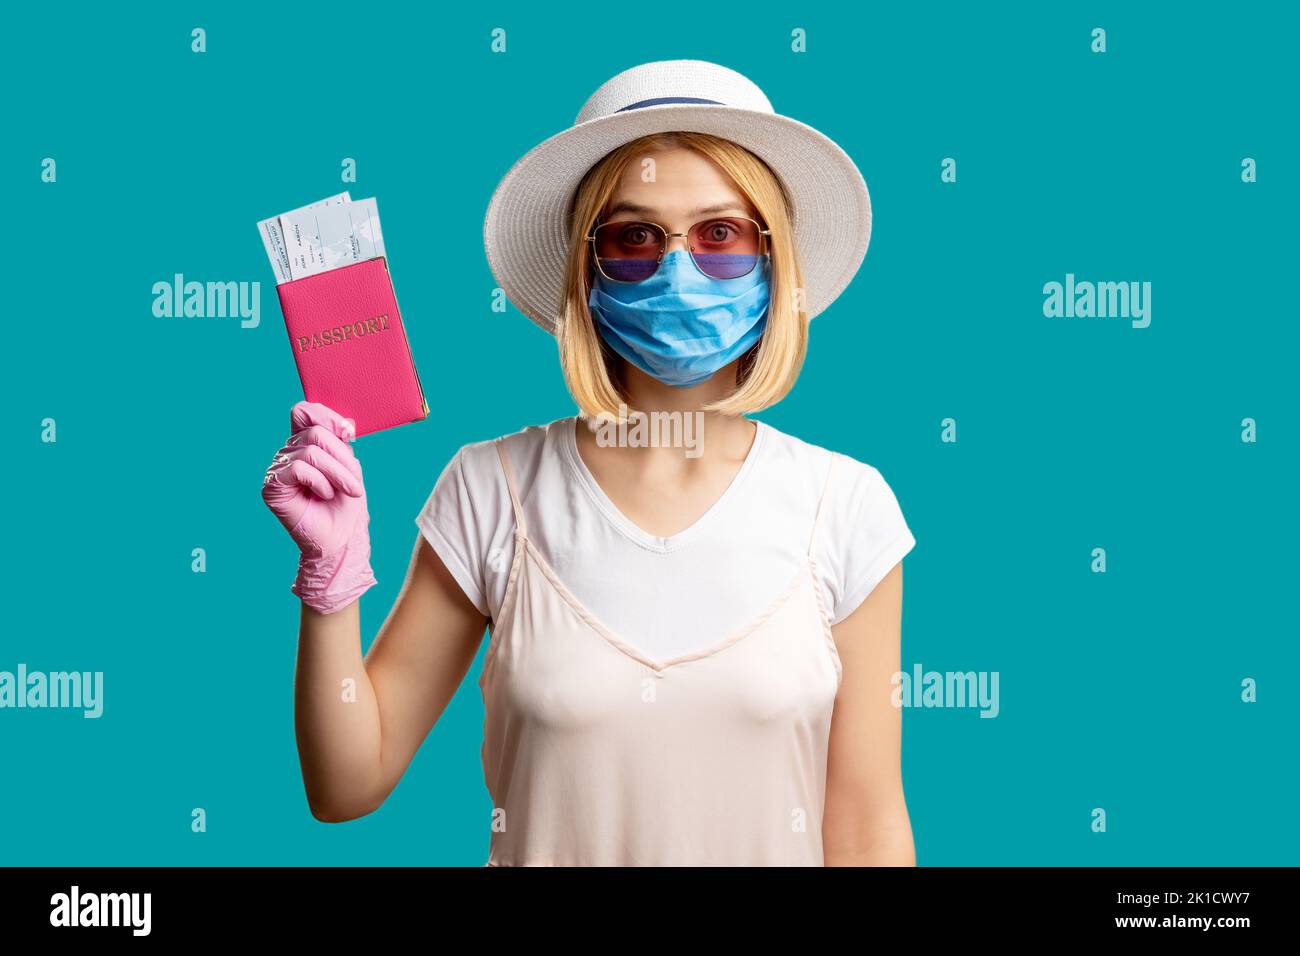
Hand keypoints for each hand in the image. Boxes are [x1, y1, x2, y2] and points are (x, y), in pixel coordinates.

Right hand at [262, 401, 376, 612]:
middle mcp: (288, 452)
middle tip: (356, 482)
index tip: (349, 434)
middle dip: (342, 458)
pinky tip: (324, 495)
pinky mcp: (272, 485)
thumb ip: (342, 442)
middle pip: (315, 433)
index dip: (326, 416)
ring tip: (346, 492)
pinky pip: (298, 468)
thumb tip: (344, 423)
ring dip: (337, 473)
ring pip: (310, 450)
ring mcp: (277, 468)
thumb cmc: (346, 503)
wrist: (341, 538)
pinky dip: (319, 480)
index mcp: (305, 443)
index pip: (304, 411)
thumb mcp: (350, 466)